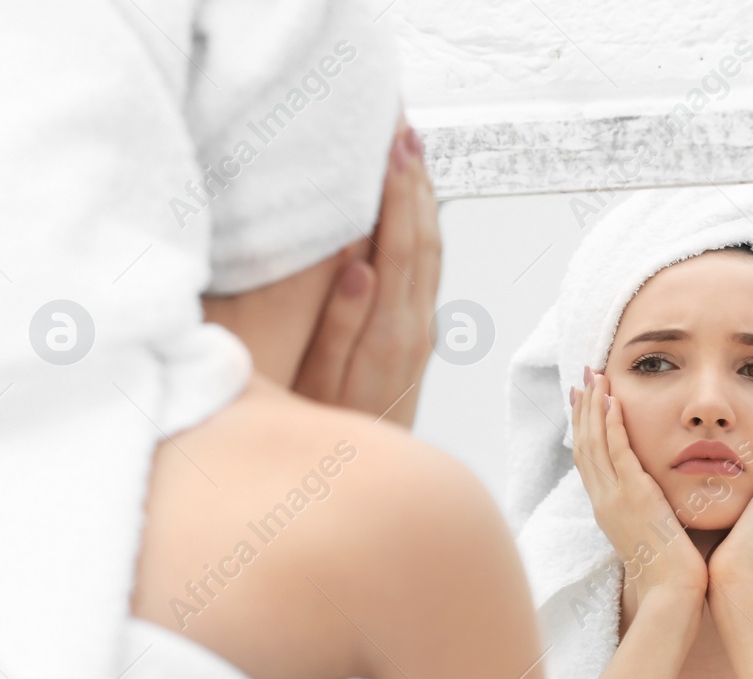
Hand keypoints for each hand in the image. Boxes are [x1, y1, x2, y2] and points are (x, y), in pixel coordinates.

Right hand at [293, 114, 440, 427]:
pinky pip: (425, 267)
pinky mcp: (415, 337)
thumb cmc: (327, 432)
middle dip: (415, 176)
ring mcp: (420, 331)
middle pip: (424, 235)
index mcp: (389, 330)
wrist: (360, 483)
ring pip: (430, 249)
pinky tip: (409, 205)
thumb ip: (341, 324)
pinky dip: (419, 225)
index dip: (398, 187)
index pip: (400, 242)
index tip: (391, 139)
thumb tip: (362, 265)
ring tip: (409, 147)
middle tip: (401, 121)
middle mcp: (414, 326)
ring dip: (422, 195)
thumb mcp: (321, 383)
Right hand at [571, 368, 708, 608]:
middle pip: (584, 446)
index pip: (589, 460)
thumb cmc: (672, 570)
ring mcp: (614, 499)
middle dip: (583, 409)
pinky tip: (613, 402)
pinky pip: (618, 454)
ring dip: (594, 408)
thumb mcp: (655, 531)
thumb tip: (663, 492)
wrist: (672, 593)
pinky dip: (612, 426)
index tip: (584, 400)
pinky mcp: (634, 498)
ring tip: (595, 378)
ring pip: (595, 444)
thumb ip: (653, 507)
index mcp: (608, 509)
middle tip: (583, 377)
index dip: (584, 428)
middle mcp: (604, 501)